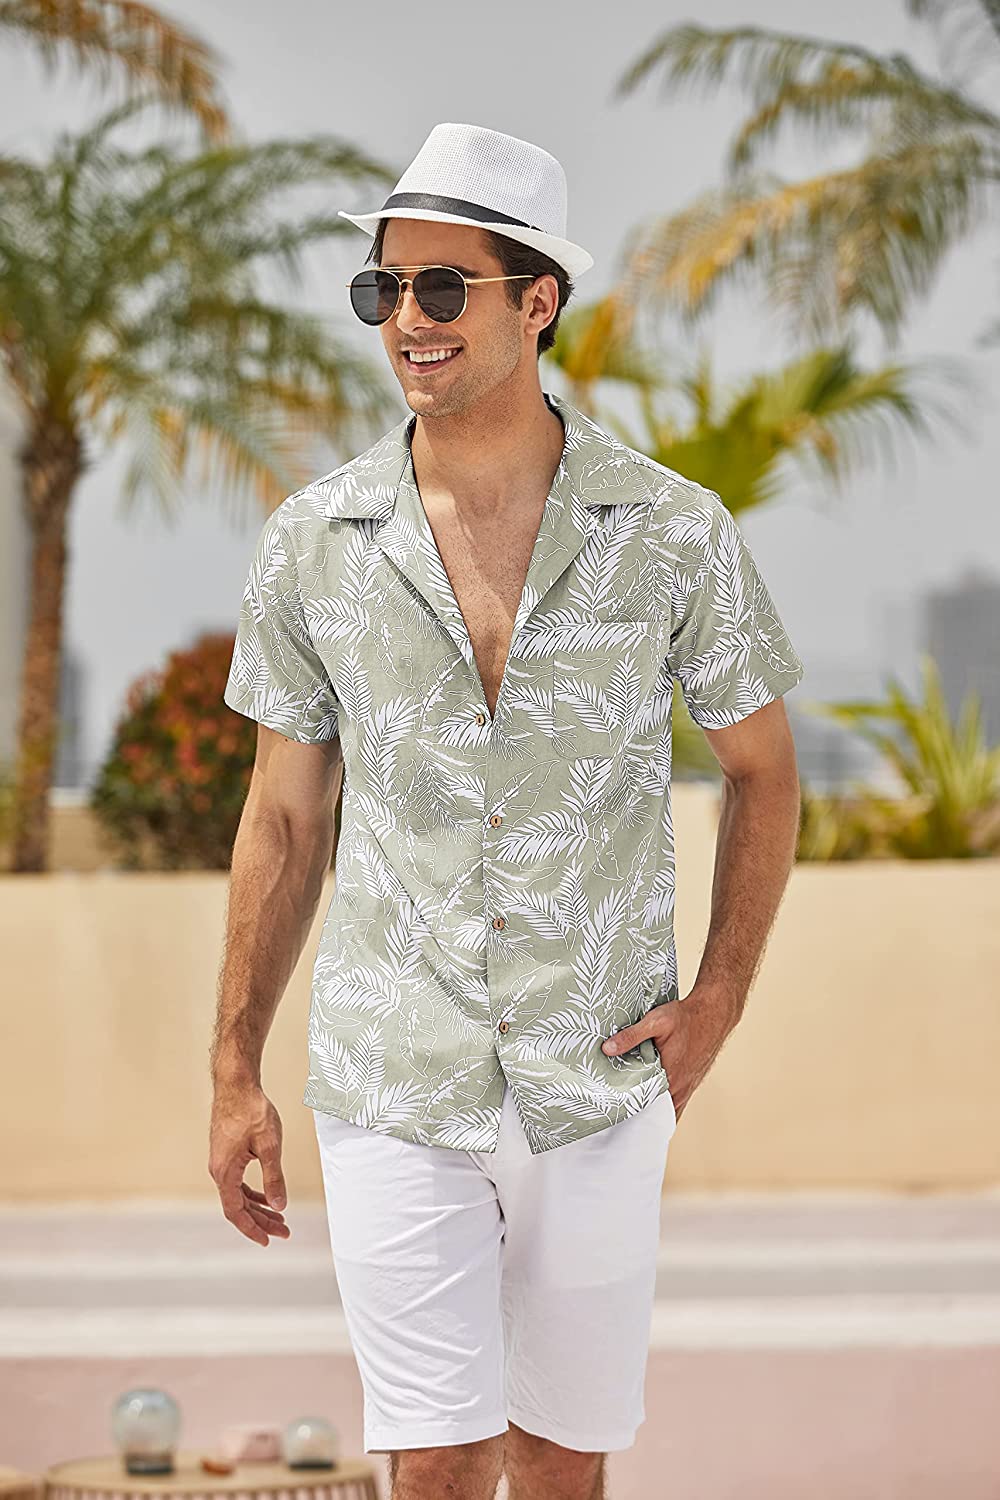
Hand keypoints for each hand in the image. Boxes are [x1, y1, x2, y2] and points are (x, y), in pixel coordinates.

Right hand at [209, 1081, 290, 1245]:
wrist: (236, 1085)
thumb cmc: (252, 1111)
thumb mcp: (270, 1146)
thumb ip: (274, 1178)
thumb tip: (279, 1205)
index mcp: (225, 1172)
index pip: (236, 1212)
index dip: (252, 1229)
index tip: (268, 1241)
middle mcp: (218, 1170)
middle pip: (238, 1206)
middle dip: (261, 1221)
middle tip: (284, 1231)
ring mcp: (221, 1162)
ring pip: (239, 1195)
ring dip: (258, 1207)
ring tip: (280, 1217)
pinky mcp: (226, 1154)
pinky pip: (238, 1182)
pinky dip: (253, 1193)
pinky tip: (267, 1196)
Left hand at [601, 987, 735, 1120]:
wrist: (712, 1014)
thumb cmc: (685, 1018)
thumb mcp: (655, 1021)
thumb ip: (631, 1036)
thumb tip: (607, 1049)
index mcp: (670, 1078)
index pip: (645, 1107)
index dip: (628, 1110)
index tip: (613, 1108)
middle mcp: (680, 1088)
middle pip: (654, 1111)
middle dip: (637, 1112)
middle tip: (619, 1108)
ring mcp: (687, 1088)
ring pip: (666, 1109)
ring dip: (651, 1109)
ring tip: (632, 1105)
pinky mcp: (690, 1084)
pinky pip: (676, 1104)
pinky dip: (664, 1104)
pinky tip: (652, 1098)